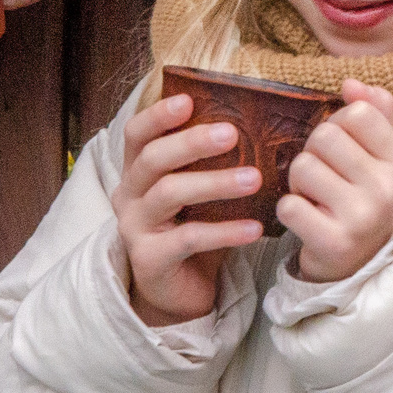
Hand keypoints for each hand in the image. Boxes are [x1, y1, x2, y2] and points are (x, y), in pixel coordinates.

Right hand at [111, 91, 264, 325]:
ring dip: (215, 183)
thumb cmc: (193, 229)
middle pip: (152, 159)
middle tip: (232, 134)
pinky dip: (224, 232)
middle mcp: (129, 196)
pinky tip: (254, 229)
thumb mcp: (200, 192)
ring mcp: (135, 228)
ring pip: (169, 194)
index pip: (137, 134)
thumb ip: (214, 162)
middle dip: (192, 143)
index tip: (188, 100)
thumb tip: (262, 124)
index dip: (158, 115)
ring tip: (254, 180)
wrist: (178, 292)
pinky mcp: (150, 260)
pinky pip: (188, 239)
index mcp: (138, 172)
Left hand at [279, 79, 392, 282]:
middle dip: (314, 152)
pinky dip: (289, 209)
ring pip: (303, 167)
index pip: (358, 113)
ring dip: (299, 181)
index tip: (342, 147)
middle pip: (325, 136)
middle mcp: (388, 188)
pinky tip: (306, 217)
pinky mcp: (333, 242)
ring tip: (315, 196)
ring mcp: (362, 217)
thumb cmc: (367, 197)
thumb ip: (374, 114)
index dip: (338, 123)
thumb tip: (351, 82)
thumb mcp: (382, 157)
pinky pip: (289, 205)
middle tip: (324, 175)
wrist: (364, 262)